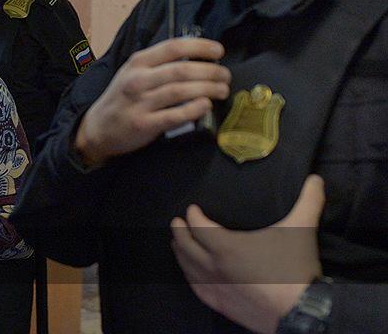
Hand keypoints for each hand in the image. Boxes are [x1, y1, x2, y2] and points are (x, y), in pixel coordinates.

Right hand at [75, 37, 230, 165]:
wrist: (98, 128)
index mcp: (138, 62)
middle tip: (225, 76)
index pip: (173, 47)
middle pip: (182, 70)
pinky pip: (175, 115)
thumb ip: (159, 64)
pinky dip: (194, 109)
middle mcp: (138, 80)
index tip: (218, 51)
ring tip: (222, 90)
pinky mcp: (145, 124)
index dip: (200, 47)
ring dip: (208, 89)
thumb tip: (197, 57)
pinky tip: (205, 106)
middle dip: (211, 71)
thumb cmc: (122, 98)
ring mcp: (140, 102)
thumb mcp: (132, 72)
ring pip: (181, 91)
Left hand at [171, 175, 324, 333]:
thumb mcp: (301, 230)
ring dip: (180, 252)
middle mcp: (213, 265)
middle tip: (176, 222)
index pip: (198, 226)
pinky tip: (189, 273)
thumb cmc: (295, 268)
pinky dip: (189, 276)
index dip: (193, 216)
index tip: (192, 209)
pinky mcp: (220, 303)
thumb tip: (316, 179)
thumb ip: (308, 201)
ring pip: (187, 267)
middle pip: (186, 245)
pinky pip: (196, 288)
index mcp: (225, 245)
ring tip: (177, 243)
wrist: (299, 311)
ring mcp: (215, 286)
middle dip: (179, 231)